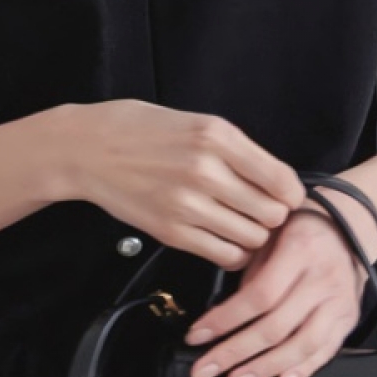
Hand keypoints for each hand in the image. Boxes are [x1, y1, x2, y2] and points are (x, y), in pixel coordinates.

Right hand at [52, 100, 305, 270]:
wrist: (85, 148)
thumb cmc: (138, 128)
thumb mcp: (194, 121)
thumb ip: (234, 149)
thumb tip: (275, 180)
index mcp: (217, 136)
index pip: (283, 180)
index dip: (290, 194)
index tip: (282, 195)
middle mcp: (206, 170)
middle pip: (273, 214)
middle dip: (272, 216)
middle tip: (258, 210)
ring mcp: (187, 204)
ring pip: (252, 238)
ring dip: (252, 235)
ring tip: (236, 223)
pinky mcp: (170, 232)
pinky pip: (224, 255)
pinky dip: (231, 251)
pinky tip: (220, 236)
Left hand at [182, 200, 369, 376]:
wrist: (348, 228)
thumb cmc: (297, 229)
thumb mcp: (269, 233)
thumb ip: (251, 270)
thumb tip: (224, 314)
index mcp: (299, 250)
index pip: (258, 295)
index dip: (225, 320)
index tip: (195, 336)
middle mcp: (322, 280)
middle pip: (275, 326)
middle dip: (235, 353)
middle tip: (203, 370)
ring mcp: (339, 303)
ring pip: (301, 345)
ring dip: (264, 368)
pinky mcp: (349, 319)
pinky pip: (326, 351)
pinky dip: (303, 369)